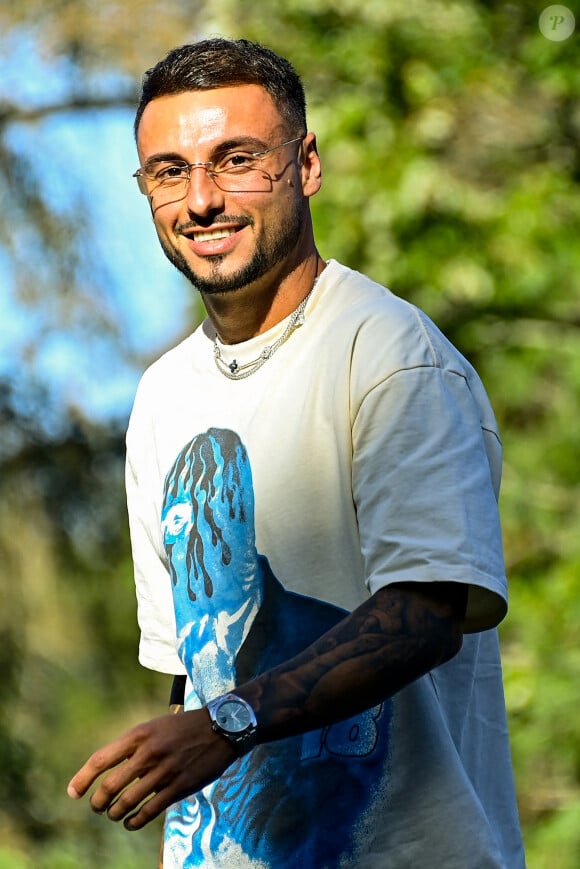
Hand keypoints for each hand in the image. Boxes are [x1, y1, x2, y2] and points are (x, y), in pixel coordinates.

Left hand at [67, 709, 236, 829]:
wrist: (221, 728)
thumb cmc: (183, 728)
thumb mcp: (154, 726)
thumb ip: (132, 746)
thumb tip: (109, 770)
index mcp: (139, 735)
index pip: (101, 759)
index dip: (83, 779)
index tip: (73, 793)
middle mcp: (149, 753)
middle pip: (110, 786)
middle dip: (98, 802)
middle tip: (97, 807)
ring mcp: (164, 771)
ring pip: (127, 802)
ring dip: (115, 813)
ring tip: (114, 814)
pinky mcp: (179, 787)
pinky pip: (149, 812)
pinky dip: (134, 821)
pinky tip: (130, 822)